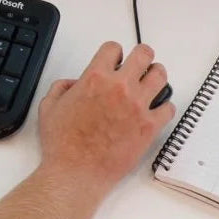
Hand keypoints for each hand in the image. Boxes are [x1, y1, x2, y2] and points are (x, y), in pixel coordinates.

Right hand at [37, 41, 175, 193]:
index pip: (113, 48)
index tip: (114, 59)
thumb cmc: (62, 141)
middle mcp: (119, 87)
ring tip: (151, 82)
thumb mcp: (49, 105)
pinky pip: (169, 108)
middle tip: (140, 62)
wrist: (76, 171)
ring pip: (161, 77)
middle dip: (142, 55)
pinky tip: (155, 109)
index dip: (113, 52)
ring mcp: (138, 107)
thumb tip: (75, 84)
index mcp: (94, 77)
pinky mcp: (150, 127)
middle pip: (144, 55)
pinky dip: (164, 106)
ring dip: (156, 76)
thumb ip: (62, 87)